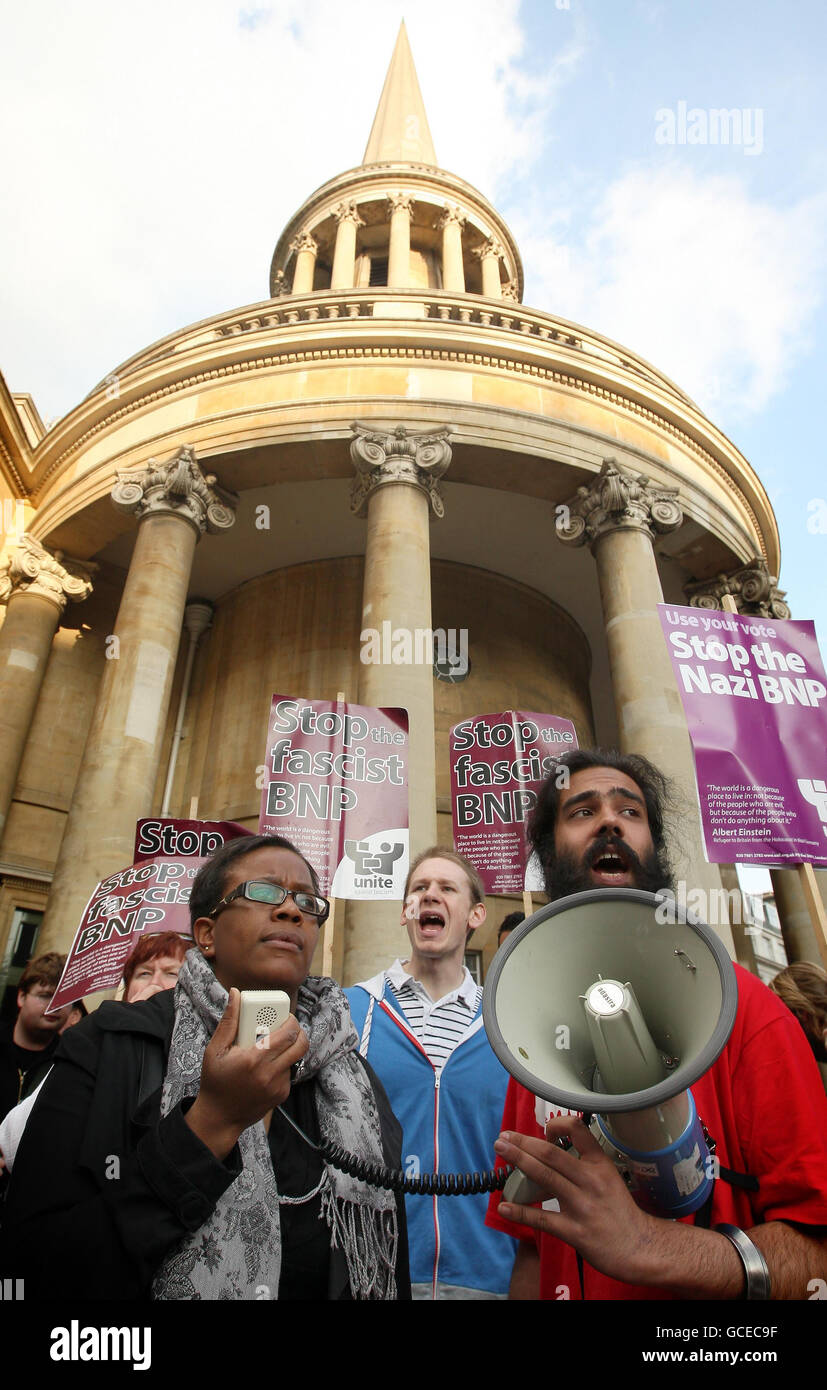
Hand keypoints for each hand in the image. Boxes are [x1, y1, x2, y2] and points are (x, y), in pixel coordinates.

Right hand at [185, 988, 308, 1158]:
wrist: (219, 1118)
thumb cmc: (214, 1081)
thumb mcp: (215, 1050)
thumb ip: (228, 1021)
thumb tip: (236, 993)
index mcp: (254, 1060)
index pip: (288, 1034)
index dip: (291, 1021)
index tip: (284, 1016)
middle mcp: (270, 1074)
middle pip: (300, 1045)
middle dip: (297, 1031)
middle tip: (286, 1026)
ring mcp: (278, 1087)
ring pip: (296, 1058)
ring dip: (289, 1048)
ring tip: (273, 1045)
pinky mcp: (281, 1096)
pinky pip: (289, 1073)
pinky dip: (282, 1065)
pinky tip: (266, 1066)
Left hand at [494, 1115, 662, 1285]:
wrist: (640, 1248)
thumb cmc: (620, 1212)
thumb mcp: (609, 1178)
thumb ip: (583, 1164)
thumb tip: (552, 1152)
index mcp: (599, 1164)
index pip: (578, 1130)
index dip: (556, 1125)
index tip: (544, 1131)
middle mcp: (590, 1180)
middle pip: (551, 1153)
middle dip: (523, 1142)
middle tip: (504, 1138)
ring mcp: (582, 1205)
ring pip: (545, 1177)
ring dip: (519, 1161)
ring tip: (501, 1151)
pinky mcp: (575, 1231)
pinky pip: (543, 1219)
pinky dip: (521, 1212)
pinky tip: (505, 1207)